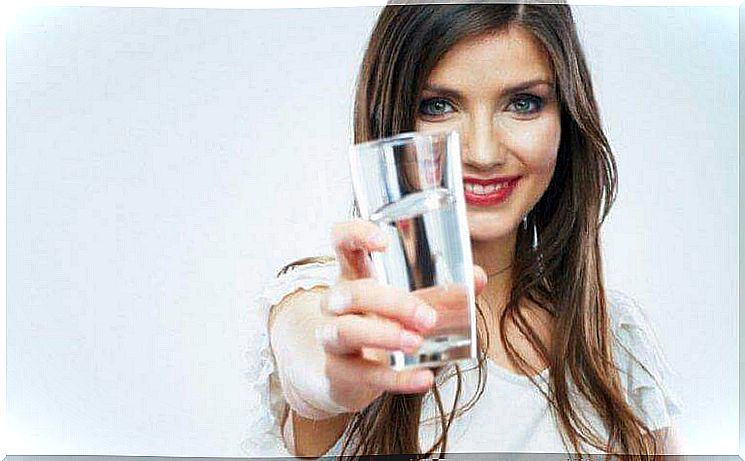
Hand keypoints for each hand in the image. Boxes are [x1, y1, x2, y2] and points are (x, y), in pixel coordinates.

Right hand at [313, 218, 486, 413]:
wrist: (348, 374)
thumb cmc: (380, 323)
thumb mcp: (406, 302)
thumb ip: (442, 290)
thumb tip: (477, 277)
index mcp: (354, 274)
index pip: (341, 241)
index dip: (356, 235)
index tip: (384, 242)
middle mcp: (337, 302)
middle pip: (352, 293)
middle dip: (391, 303)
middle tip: (428, 317)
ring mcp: (331, 337)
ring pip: (345, 331)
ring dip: (383, 335)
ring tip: (417, 342)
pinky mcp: (338, 371)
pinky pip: (363, 374)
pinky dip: (397, 379)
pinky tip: (424, 378)